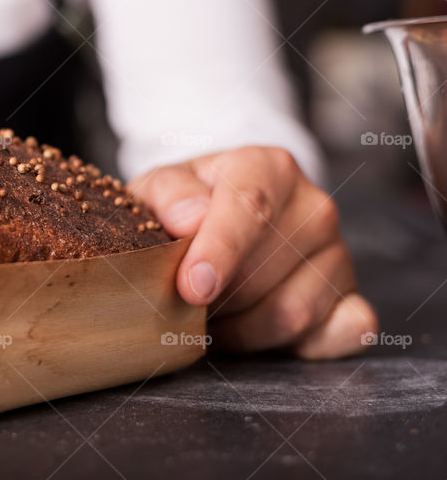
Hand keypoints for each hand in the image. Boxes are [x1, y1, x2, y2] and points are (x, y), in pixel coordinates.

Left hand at [129, 146, 377, 358]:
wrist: (219, 220)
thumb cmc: (186, 206)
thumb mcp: (160, 187)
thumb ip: (168, 194)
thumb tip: (189, 218)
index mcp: (268, 169)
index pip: (251, 209)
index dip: (220, 251)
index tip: (192, 287)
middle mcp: (314, 208)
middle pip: (263, 274)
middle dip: (214, 300)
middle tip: (182, 300)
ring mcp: (339, 255)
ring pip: (293, 315)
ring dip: (240, 330)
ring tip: (212, 313)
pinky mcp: (353, 298)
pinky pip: (342, 334)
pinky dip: (293, 346)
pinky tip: (257, 330)